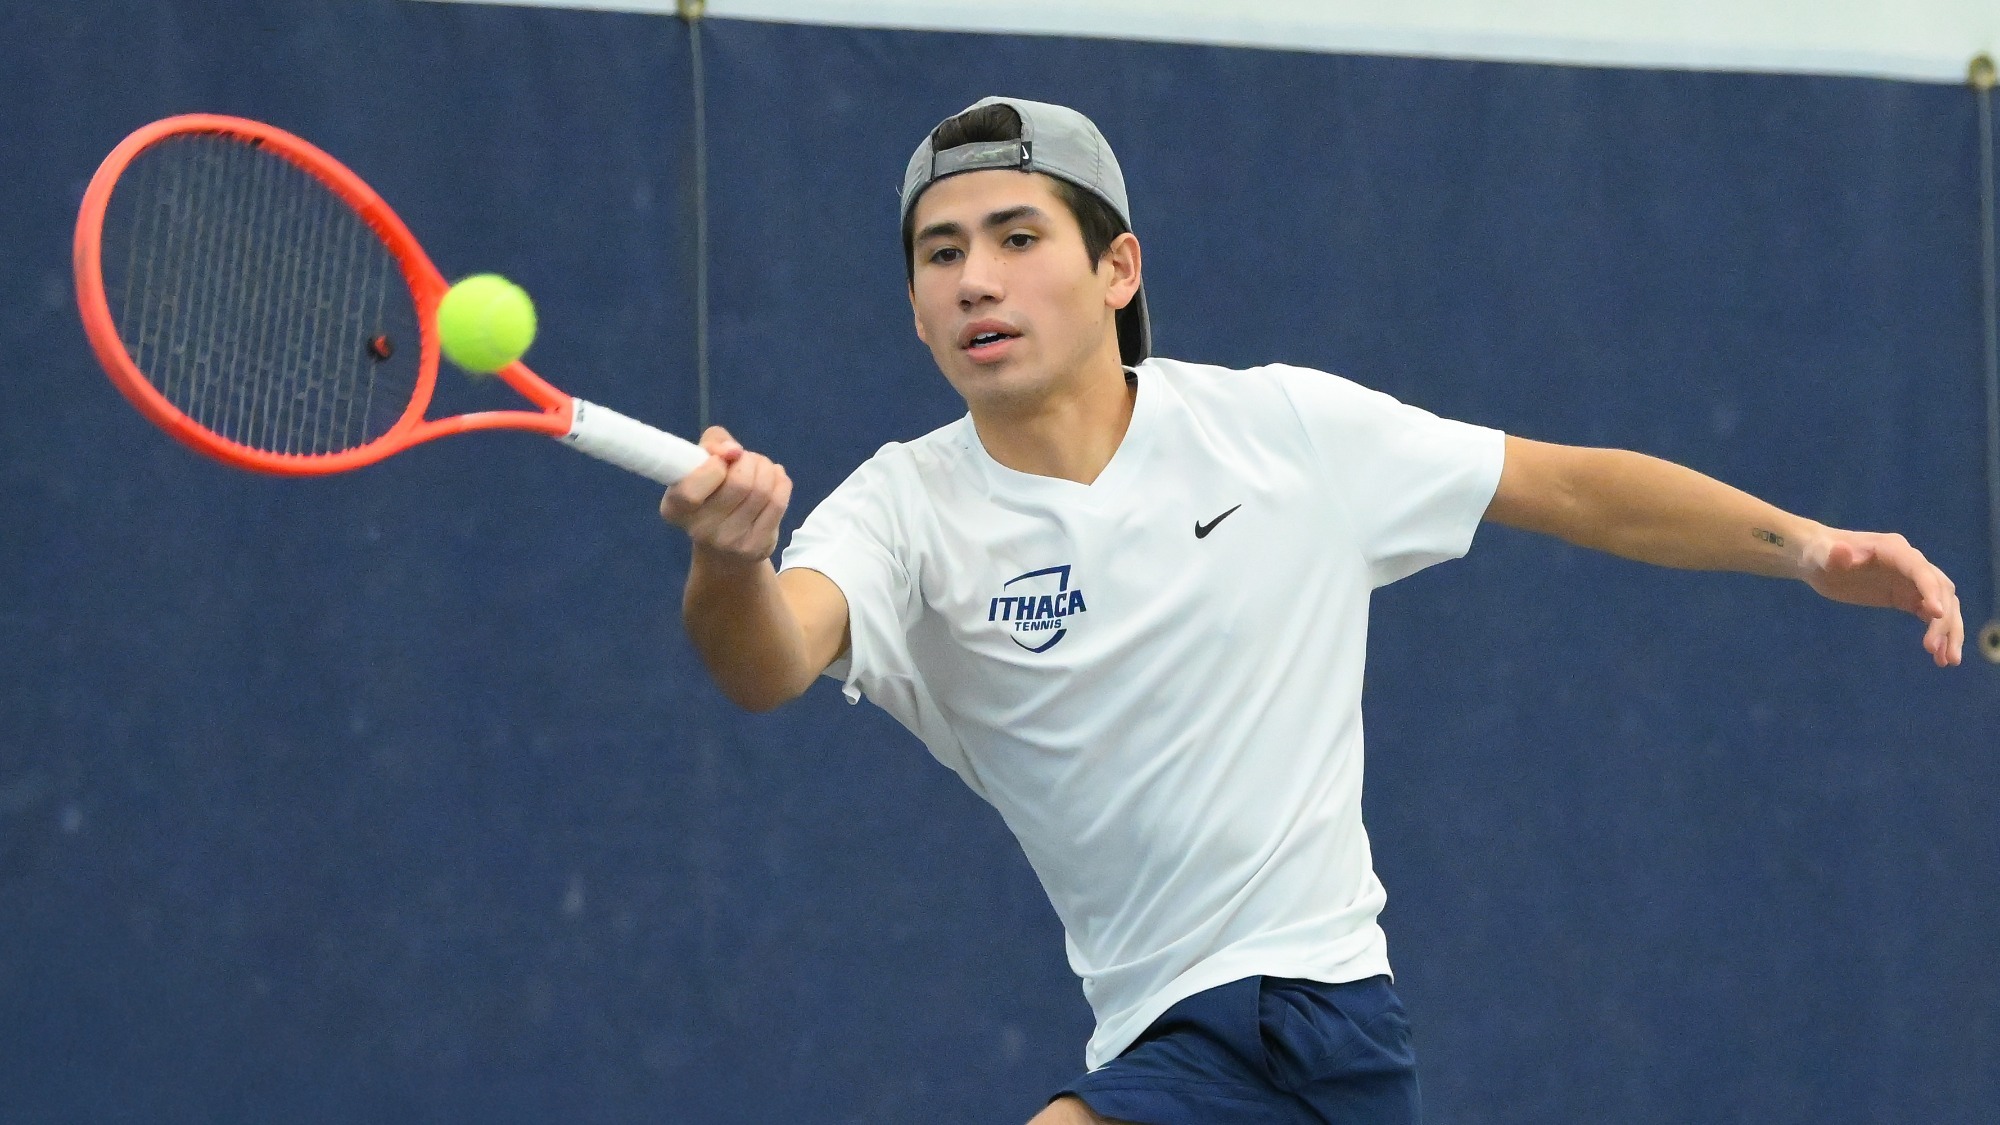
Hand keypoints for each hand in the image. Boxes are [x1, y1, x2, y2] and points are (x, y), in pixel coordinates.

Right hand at [659, 426, 792, 564]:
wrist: (722, 547)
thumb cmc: (708, 492)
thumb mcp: (699, 463)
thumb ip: (712, 443)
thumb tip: (734, 450)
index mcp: (675, 509)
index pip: (692, 489)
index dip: (714, 465)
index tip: (722, 457)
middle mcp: (700, 530)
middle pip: (740, 483)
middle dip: (749, 460)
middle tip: (746, 459)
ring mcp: (730, 542)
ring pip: (762, 490)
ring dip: (766, 468)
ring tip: (761, 467)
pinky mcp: (757, 547)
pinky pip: (778, 503)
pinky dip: (780, 481)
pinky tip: (775, 477)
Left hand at [1802, 529, 1961, 665]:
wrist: (1819, 559)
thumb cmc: (1820, 554)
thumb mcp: (1821, 555)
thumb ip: (1833, 556)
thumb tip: (1840, 551)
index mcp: (1894, 550)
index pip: (1920, 570)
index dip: (1930, 590)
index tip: (1937, 614)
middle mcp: (1910, 564)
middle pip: (1940, 590)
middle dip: (1944, 619)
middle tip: (1934, 649)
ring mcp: (1911, 581)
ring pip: (1944, 605)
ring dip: (1950, 631)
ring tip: (1948, 661)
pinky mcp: (1906, 597)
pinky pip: (1930, 615)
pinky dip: (1938, 633)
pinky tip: (1939, 656)